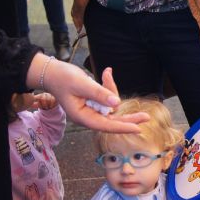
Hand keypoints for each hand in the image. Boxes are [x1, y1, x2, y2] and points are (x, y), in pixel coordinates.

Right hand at [26, 54, 148, 132]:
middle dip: (129, 118)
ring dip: (113, 91)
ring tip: (106, 74)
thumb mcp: (81, 84)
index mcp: (82, 116)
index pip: (106, 125)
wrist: (52, 72)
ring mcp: (92, 110)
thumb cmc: (63, 78)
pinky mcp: (95, 103)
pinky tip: (106, 73)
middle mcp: (88, 116)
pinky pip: (108, 98)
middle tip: (146, 117)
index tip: (138, 128)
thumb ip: (99, 94)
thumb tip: (116, 103)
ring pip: (111, 107)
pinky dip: (109, 87)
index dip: (122, 127)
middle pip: (112, 121)